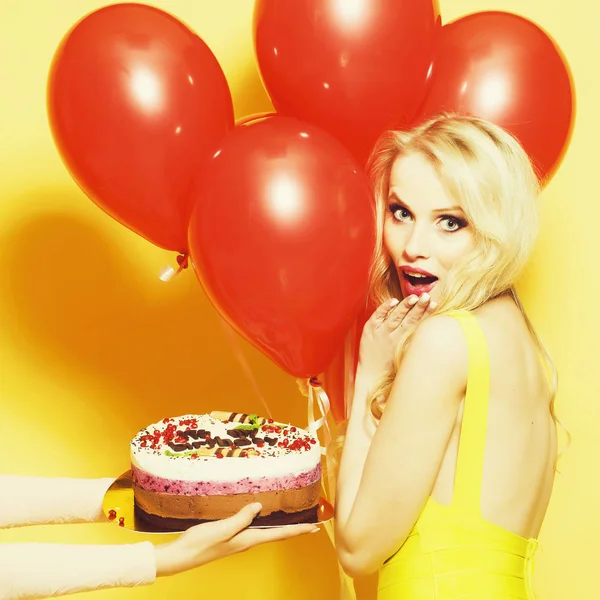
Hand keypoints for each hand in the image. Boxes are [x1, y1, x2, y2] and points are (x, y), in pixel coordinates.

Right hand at [154, 503, 318, 576]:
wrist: (182, 555)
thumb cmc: (201, 543)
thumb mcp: (222, 529)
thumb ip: (241, 518)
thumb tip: (259, 507)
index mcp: (248, 539)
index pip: (279, 534)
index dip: (297, 530)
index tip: (314, 527)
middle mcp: (247, 540)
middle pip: (277, 533)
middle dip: (294, 528)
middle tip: (311, 522)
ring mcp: (239, 539)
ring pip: (267, 531)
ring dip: (282, 525)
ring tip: (294, 518)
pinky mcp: (231, 535)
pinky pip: (254, 527)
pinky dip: (265, 522)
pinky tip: (263, 515)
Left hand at [357, 294, 435, 383]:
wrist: (371, 378)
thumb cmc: (391, 369)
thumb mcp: (406, 357)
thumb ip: (415, 343)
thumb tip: (430, 334)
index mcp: (405, 343)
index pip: (418, 324)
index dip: (427, 313)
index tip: (435, 303)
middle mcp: (394, 337)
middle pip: (409, 319)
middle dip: (419, 307)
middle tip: (427, 296)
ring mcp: (381, 333)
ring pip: (395, 316)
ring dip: (405, 306)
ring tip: (414, 297)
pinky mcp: (369, 330)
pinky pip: (377, 316)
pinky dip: (385, 308)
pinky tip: (394, 301)